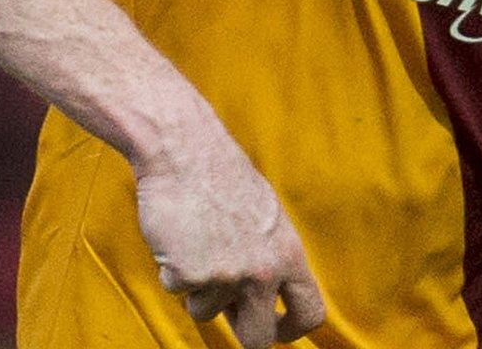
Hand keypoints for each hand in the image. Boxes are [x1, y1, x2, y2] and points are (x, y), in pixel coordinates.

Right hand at [134, 136, 325, 347]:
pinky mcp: (189, 274)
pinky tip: (177, 235)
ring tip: (195, 242)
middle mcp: (263, 271)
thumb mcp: (265, 219)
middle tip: (228, 314)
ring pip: (205, 311)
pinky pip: (176, 290)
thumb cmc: (222, 179)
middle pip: (258, 338)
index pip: (309, 313)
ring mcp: (226, 276)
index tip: (278, 332)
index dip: (292, 330)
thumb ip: (269, 260)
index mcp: (288, 254)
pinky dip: (171, 269)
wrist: (184, 151)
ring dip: (197, 288)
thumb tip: (265, 301)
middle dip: (241, 332)